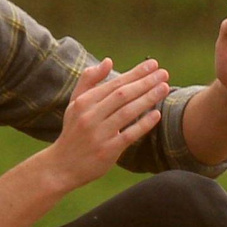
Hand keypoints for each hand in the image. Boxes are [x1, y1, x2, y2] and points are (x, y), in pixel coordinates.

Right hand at [37, 56, 169, 189]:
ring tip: (165, 88)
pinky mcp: (107, 151)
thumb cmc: (73, 131)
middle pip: (122, 95)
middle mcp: (90, 116)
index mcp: (84, 102)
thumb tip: (108, 60)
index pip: (114, 83)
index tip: (153, 64)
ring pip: (127, 112)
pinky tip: (156, 114)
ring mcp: (99, 134)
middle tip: (164, 74)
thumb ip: (89, 80)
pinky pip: (129, 134)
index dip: (135, 73)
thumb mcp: (74, 103)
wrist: (62, 166)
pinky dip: (143, 124)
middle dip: (145, 82)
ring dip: (148, 98)